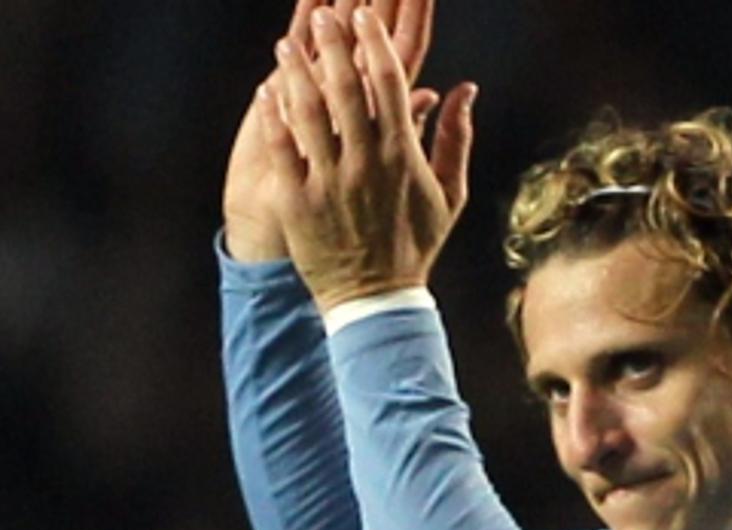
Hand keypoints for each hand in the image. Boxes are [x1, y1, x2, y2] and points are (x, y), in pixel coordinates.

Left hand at [222, 0, 440, 261]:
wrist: (376, 299)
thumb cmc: (414, 245)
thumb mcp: (448, 195)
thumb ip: (456, 138)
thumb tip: (466, 89)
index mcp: (403, 158)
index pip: (390, 86)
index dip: (374, 45)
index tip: (363, 17)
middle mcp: (366, 165)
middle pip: (347, 90)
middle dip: (333, 46)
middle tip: (323, 15)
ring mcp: (330, 182)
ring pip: (310, 115)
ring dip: (296, 73)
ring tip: (286, 44)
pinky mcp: (298, 201)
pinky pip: (282, 151)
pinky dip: (273, 118)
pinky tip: (265, 92)